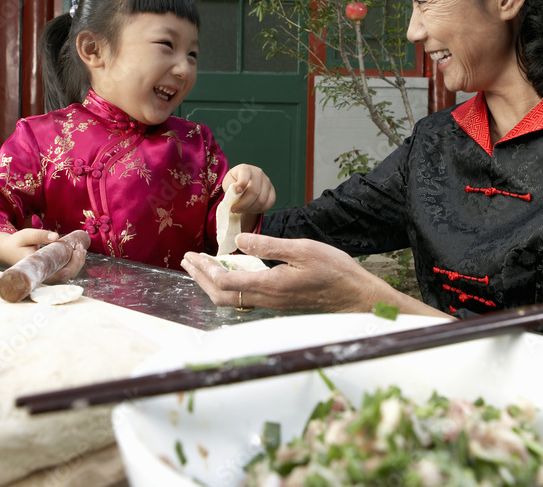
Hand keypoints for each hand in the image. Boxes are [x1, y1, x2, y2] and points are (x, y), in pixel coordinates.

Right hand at [0, 229, 86, 279]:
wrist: (8, 250)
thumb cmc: (16, 243)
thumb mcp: (25, 236)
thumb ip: (39, 235)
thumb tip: (56, 236)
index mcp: (34, 269)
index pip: (51, 277)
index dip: (63, 274)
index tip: (70, 264)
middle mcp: (42, 275)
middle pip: (64, 277)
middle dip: (76, 263)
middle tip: (79, 248)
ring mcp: (48, 274)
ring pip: (67, 274)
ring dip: (78, 262)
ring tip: (81, 247)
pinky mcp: (52, 270)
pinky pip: (66, 269)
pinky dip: (74, 261)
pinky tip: (79, 251)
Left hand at [182, 233, 388, 312]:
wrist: (356, 297)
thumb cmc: (334, 271)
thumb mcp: (302, 249)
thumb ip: (269, 246)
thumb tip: (239, 240)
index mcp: (270, 285)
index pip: (225, 282)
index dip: (205, 269)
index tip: (192, 255)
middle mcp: (267, 299)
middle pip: (222, 296)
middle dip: (200, 278)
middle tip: (187, 260)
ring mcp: (273, 303)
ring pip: (232, 299)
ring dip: (212, 283)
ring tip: (200, 267)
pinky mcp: (278, 302)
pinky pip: (244, 298)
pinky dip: (228, 286)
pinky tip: (228, 274)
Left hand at [223, 164, 276, 230]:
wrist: (244, 182)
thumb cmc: (234, 182)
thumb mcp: (228, 182)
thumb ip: (231, 187)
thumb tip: (237, 194)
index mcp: (245, 169)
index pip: (245, 175)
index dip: (242, 183)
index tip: (237, 191)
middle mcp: (258, 173)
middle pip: (254, 191)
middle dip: (243, 204)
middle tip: (234, 209)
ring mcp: (267, 181)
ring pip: (262, 200)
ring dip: (250, 208)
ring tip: (242, 210)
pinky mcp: (272, 190)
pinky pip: (269, 203)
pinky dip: (260, 209)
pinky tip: (251, 209)